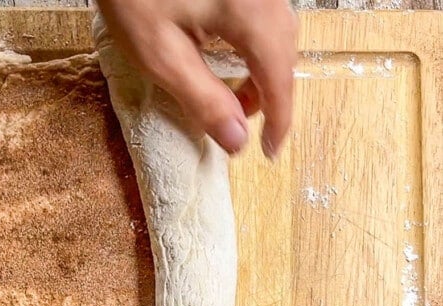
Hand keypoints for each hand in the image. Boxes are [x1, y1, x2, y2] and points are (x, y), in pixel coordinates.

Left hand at [97, 0, 297, 157]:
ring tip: (234, 90)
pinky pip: (265, 11)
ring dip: (263, 66)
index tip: (268, 150)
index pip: (279, 76)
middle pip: (284, 51)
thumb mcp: (161, 55)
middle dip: (268, 93)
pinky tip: (232, 53)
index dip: (278, 118)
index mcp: (249, 10)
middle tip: (239, 119)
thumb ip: (203, 100)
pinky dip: (256, 41)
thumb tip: (238, 141)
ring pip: (278, 30)